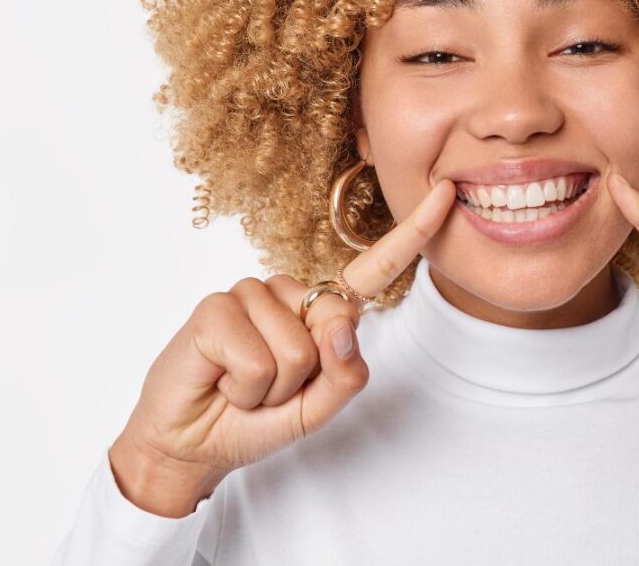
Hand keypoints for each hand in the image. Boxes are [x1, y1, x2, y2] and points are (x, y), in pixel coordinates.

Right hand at [110, 179, 455, 515]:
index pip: (373, 270)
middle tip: (269, 390)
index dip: (412, 234)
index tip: (445, 195)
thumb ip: (345, 374)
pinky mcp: (214, 307)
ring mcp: (250, 294)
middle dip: (306, 380)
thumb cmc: (255, 420)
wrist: (192, 444)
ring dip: (270, 389)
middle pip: (334, 330)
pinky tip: (220, 381)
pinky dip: (245, 390)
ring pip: (297, 350)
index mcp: (322, 310)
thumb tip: (340, 321)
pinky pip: (258, 361)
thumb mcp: (317, 409)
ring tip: (241, 386)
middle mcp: (290, 292)